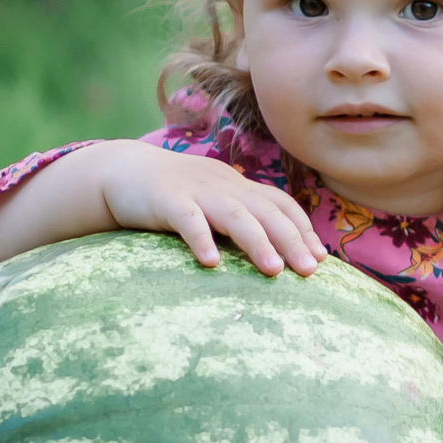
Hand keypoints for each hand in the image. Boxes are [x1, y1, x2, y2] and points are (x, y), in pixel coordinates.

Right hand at [95, 144, 325, 275]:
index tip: (320, 258)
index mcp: (238, 187)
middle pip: (266, 212)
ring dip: (257, 242)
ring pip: (234, 215)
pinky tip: (211, 262)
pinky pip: (187, 219)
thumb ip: (240, 220)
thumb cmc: (174, 196)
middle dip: (291, 240)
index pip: (280, 204)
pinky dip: (201, 239)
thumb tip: (275, 256)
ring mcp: (196, 191)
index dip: (302, 229)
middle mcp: (224, 186)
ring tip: (273, 270)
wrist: (122, 171)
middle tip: (309, 271)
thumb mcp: (213, 201)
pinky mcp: (166, 200)